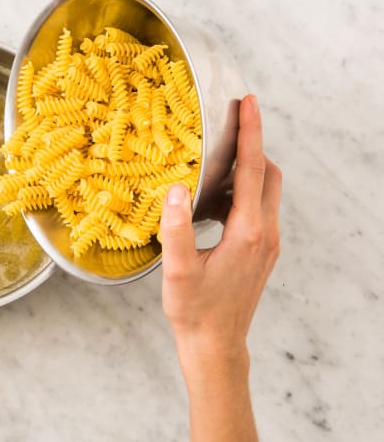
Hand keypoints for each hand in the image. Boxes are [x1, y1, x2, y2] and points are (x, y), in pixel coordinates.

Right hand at [160, 95, 280, 440]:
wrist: (216, 345)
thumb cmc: (195, 311)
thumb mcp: (179, 270)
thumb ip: (177, 228)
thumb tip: (177, 188)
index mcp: (248, 232)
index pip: (254, 170)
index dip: (252, 133)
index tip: (249, 102)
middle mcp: (266, 234)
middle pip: (270, 175)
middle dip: (254, 145)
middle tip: (230, 125)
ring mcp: (267, 244)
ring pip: (268, 192)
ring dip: (248, 170)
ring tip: (215, 164)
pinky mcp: (262, 252)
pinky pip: (261, 209)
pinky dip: (244, 192)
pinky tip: (215, 202)